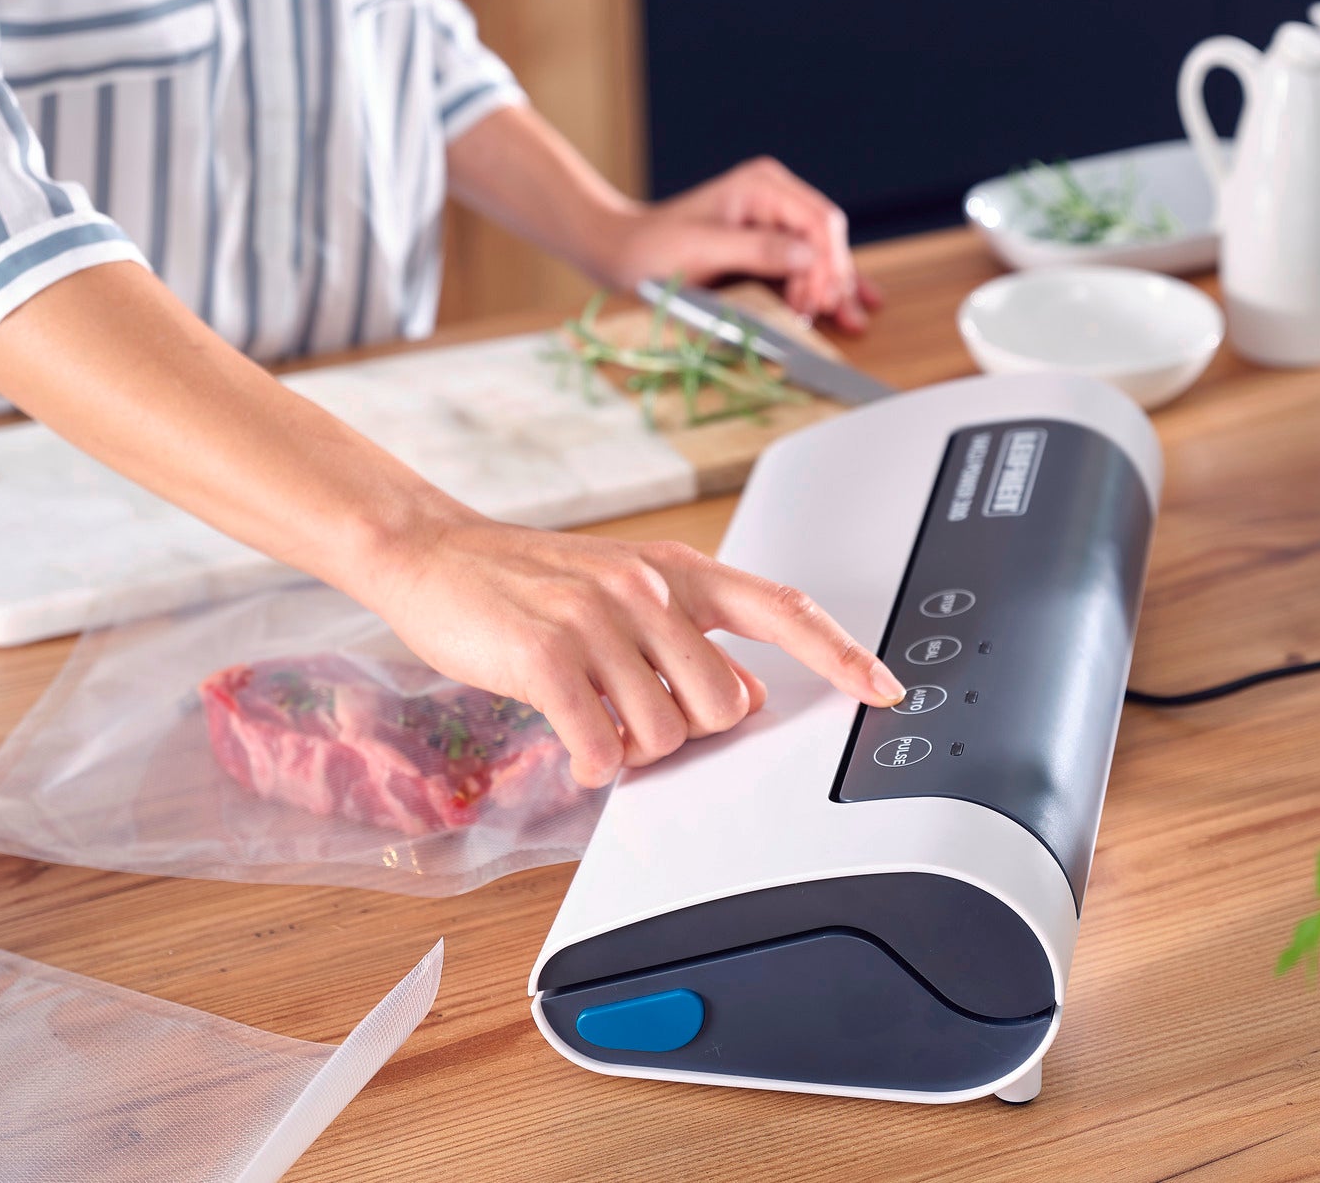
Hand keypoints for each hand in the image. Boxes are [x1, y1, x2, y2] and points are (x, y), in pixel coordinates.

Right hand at [372, 501, 906, 786]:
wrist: (432, 554)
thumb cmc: (529, 582)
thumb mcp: (624, 594)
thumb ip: (690, 638)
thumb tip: (750, 693)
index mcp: (677, 569)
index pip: (782, 607)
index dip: (841, 652)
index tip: (886, 688)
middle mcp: (648, 587)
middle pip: (725, 704)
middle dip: (688, 730)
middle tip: (633, 713)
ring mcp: (598, 619)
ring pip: (667, 734)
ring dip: (632, 749)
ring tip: (591, 716)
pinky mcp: (548, 656)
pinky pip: (604, 750)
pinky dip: (592, 765)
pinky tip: (569, 742)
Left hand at [600, 157, 882, 330]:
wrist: (621, 254)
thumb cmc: (651, 250)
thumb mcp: (701, 250)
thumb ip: (757, 250)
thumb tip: (808, 258)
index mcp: (761, 186)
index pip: (817, 221)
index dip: (823, 264)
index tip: (811, 303)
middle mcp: (774, 197)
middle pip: (826, 238)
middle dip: (832, 278)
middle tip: (824, 317)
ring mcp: (774, 221)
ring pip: (823, 254)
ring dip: (836, 288)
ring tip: (854, 320)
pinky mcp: (769, 246)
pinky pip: (808, 265)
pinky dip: (827, 287)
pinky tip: (856, 303)